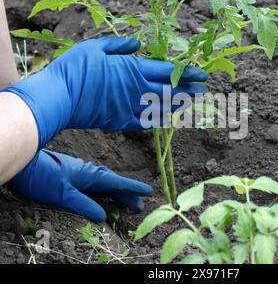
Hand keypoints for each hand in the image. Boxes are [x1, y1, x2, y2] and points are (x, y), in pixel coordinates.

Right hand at [3, 37, 207, 148]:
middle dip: (188, 89)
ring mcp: (130, 108)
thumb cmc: (76, 68)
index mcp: (133, 70)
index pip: (167, 71)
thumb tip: (138, 44)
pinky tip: (167, 118)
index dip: (187, 73)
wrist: (60, 97)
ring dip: (177, 104)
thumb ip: (119, 46)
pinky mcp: (120, 121)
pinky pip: (144, 122)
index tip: (202, 75)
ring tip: (189, 102)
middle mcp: (136, 90)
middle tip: (202, 90)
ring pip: (160, 107)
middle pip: (169, 90)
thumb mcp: (96, 47)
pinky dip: (157, 120)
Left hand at [9, 149, 152, 221]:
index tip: (148, 191)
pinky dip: (105, 190)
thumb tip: (103, 216)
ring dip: (117, 193)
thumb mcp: (63, 194)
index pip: (117, 183)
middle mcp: (89, 173)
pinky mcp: (74, 175)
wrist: (26, 163)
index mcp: (91, 176)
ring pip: (105, 184)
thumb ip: (84, 205)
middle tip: (140, 205)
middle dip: (127, 194)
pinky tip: (104, 195)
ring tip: (127, 202)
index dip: (133, 188)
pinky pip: (96, 184)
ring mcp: (82, 173)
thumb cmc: (43, 177)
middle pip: (114, 184)